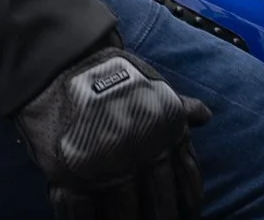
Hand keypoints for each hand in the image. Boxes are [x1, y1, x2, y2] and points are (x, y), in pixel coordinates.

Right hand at [15, 43, 211, 219]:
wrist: (58, 60)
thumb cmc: (108, 72)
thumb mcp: (150, 85)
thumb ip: (176, 107)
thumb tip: (204, 116)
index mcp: (161, 136)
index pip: (185, 183)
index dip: (188, 203)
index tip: (189, 214)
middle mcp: (137, 156)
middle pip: (158, 207)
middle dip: (163, 218)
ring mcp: (102, 168)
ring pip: (121, 216)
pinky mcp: (68, 174)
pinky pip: (80, 213)